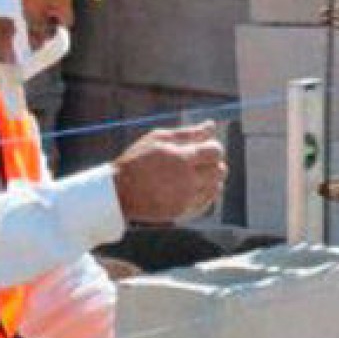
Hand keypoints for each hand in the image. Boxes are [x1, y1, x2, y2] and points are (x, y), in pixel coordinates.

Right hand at [112, 122, 227, 225]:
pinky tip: (194, 187)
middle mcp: (186, 180)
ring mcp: (185, 198)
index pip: (216, 152)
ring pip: (215, 187)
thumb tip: (211, 125)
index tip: (203, 148)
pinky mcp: (182, 212)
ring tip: (195, 174)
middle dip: (214, 163)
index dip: (213, 148)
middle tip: (199, 161)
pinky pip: (206, 203)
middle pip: (219, 170)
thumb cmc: (138, 159)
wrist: (119, 191)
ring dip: (211, 179)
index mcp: (181, 158)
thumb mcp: (158, 138)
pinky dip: (205, 194)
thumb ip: (188, 133)